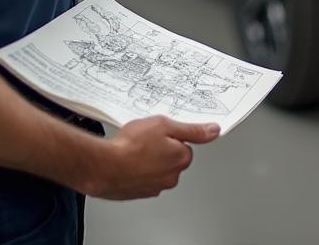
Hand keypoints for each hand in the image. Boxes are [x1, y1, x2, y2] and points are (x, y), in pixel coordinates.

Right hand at [84, 116, 219, 199]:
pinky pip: (143, 177)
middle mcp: (171, 177)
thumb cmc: (131, 146)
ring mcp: (155, 187)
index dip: (172, 135)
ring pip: (157, 168)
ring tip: (133, 150)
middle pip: (172, 157)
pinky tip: (127, 161)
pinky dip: (137, 170)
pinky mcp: (140, 193)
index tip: (160, 132)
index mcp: (181, 159)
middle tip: (145, 140)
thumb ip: (192, 129)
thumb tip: (214, 131)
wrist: (104, 166)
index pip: (185, 144)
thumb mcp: (164, 125)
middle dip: (161, 148)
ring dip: (148, 159)